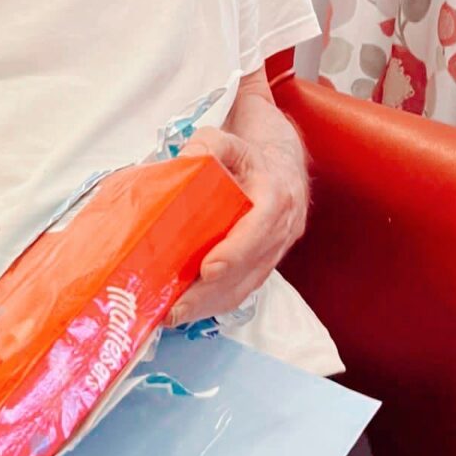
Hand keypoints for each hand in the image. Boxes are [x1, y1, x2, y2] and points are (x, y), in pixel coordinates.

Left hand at [168, 126, 308, 327]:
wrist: (279, 167)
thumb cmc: (248, 155)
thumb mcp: (228, 140)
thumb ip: (207, 145)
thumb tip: (184, 161)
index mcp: (276, 197)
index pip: (260, 229)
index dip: (236, 252)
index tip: (208, 269)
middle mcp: (281, 230)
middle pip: (249, 269)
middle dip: (212, 292)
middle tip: (176, 307)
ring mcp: (275, 252)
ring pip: (246, 286)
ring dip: (210, 305)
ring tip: (174, 315)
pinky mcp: (263, 265)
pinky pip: (243, 290)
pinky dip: (215, 303)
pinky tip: (188, 310)